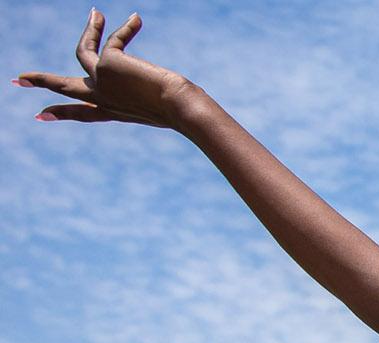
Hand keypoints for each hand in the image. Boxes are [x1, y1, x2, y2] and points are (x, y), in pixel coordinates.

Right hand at [16, 12, 200, 127]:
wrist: (179, 107)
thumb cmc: (180, 110)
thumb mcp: (163, 106)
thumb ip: (149, 92)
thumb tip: (161, 86)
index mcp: (113, 111)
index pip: (85, 113)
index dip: (63, 112)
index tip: (41, 114)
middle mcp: (103, 98)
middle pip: (65, 87)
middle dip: (41, 80)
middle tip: (19, 79)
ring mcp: (102, 81)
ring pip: (82, 51)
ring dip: (90, 30)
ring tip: (95, 13)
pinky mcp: (108, 64)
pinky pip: (112, 39)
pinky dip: (126, 28)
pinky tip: (136, 20)